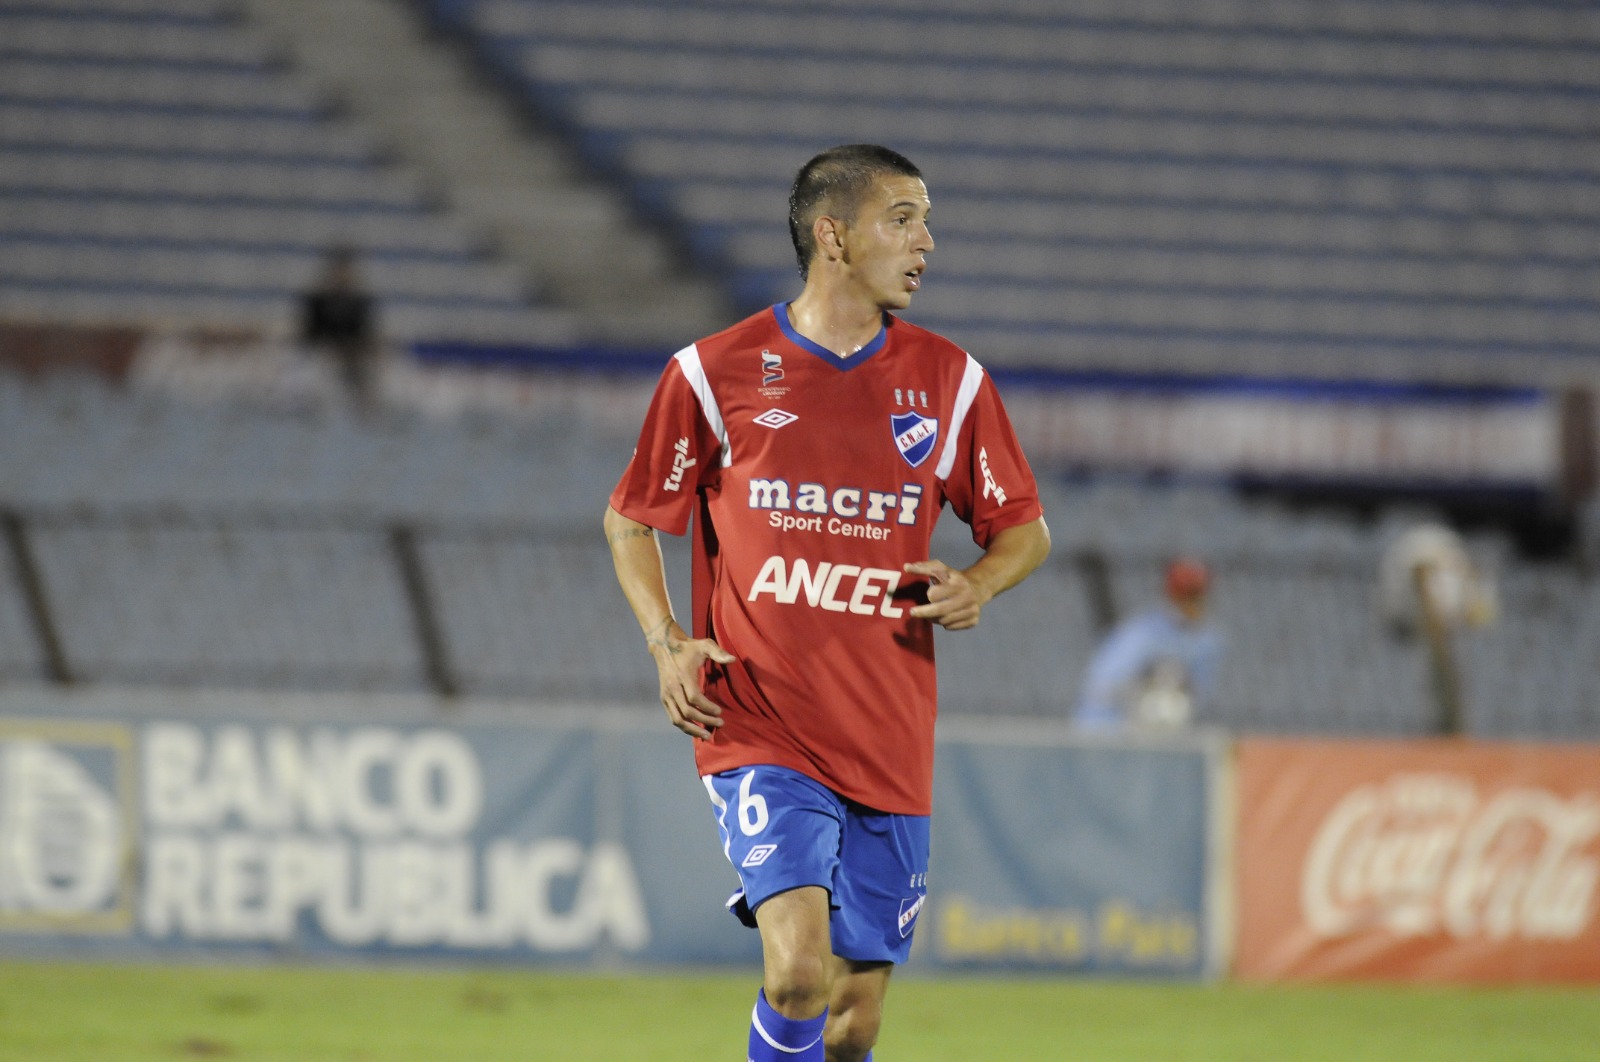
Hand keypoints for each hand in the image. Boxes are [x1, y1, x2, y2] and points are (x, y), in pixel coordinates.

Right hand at [647, 622, 734, 738]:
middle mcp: (672, 688)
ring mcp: (666, 695)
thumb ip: (718, 652)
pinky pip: (673, 718)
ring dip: (693, 729)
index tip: (719, 712)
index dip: (707, 708)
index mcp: (683, 676)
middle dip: (704, 720)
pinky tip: (696, 730)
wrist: (665, 648)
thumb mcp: (704, 645)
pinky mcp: (664, 699)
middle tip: (720, 723)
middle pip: (687, 712)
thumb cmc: (689, 648)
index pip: (694, 698)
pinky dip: (684, 726)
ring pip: (678, 719)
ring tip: (707, 735)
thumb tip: (733, 660)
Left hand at [904, 559, 989, 630]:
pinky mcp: (973, 621)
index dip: (930, 594)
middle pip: (940, 611)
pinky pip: (951, 627)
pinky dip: (944, 623)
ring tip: (930, 612)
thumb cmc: (953, 578)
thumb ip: (923, 567)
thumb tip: (906, 567)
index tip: (928, 594)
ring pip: (944, 621)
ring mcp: (972, 610)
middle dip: (923, 612)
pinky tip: (944, 616)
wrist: (978, 587)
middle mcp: (967, 597)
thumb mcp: (940, 569)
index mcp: (958, 583)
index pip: (936, 594)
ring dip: (934, 618)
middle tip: (912, 612)